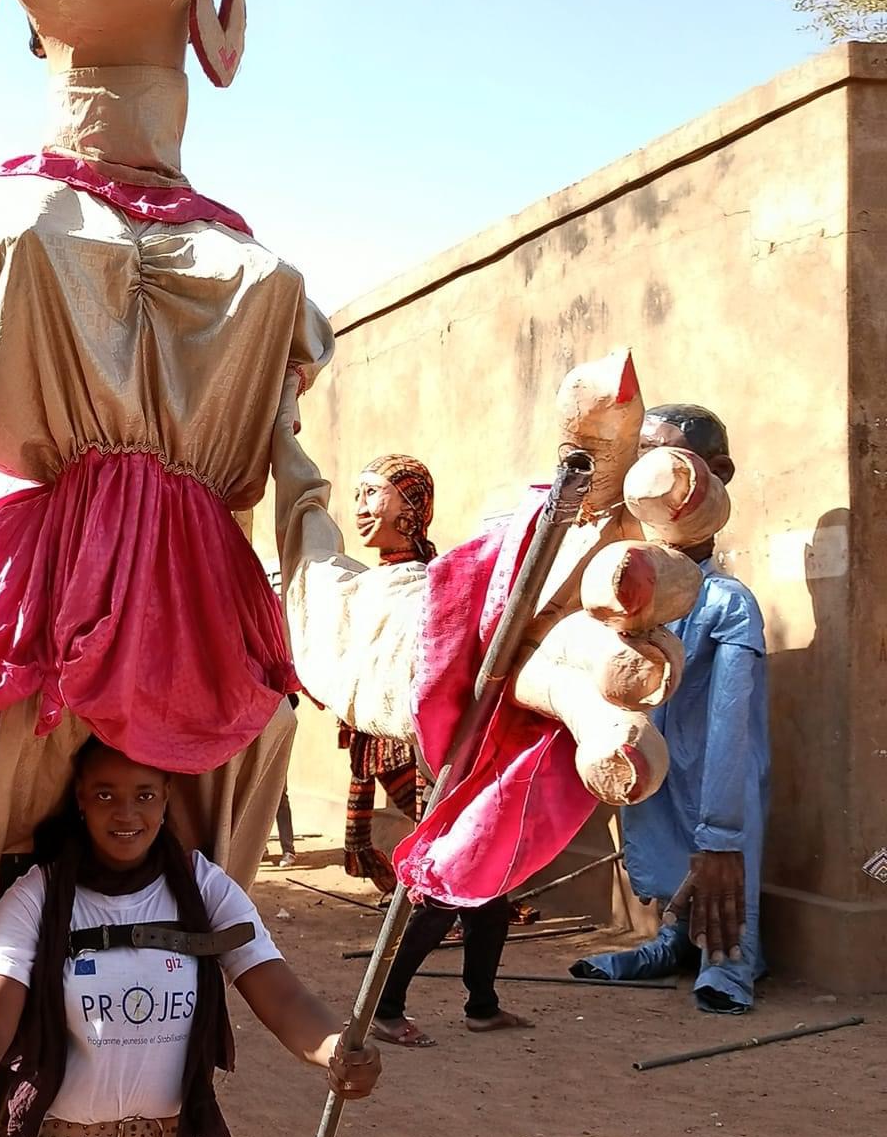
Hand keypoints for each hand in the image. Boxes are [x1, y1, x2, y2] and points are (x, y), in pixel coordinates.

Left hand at [322, 1034, 380, 1099]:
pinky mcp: (364, 1092)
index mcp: (373, 1053)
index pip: (362, 1058)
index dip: (349, 1059)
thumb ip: (346, 1035)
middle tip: (330, 1060)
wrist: (349, 1055)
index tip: (338, 1057)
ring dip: (333, 1075)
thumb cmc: (348, 1045)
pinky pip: (344, 1094)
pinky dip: (334, 1086)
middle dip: (336, 1067)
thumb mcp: (347, 1037)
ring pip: (344, 1084)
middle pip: (351, 1074)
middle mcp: (376, 1069)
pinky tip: (332, 1077)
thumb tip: (345, 1033)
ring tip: (331, 1067)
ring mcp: (371, 1082)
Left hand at [506, 349, 726, 807]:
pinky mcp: (590, 727)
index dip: (677, 487)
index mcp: (635, 527)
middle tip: (611, 581)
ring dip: (634, 671)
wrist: (454, 645)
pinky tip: (620, 769)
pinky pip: (625, 750)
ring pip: (648, 668)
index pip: (682, 501)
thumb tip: (615, 367)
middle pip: (669, 586)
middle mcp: (640, 598)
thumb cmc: (531, 557)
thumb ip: (584, 436)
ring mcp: (620, 666)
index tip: (650, 474)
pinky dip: (627, 760)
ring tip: (626, 678)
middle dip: (645, 581)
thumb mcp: (550, 493)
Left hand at [670, 850, 744, 963]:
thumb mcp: (687, 878)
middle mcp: (712, 891)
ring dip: (731, 937)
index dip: (697, 928)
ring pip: (729, 917)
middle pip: (714, 920)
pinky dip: (742, 920)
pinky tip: (744, 934)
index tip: (698, 945)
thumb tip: (667, 921)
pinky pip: (742, 906)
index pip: (697, 912)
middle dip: (715, 941)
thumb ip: (679, 901)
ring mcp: (728, 890)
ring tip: (734, 955)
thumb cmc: (701, 862)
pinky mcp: (740, 887)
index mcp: (697, 889)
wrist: (721, 841)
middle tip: (717, 960)